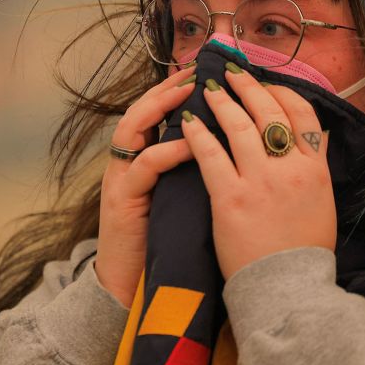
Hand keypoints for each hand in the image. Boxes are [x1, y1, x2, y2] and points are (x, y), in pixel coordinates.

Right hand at [96, 66, 195, 306]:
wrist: (133, 293)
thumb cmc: (169, 247)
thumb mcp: (187, 201)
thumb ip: (202, 172)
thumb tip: (243, 148)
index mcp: (144, 161)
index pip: (158, 113)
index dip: (178, 90)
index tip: (207, 72)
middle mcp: (128, 163)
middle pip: (141, 109)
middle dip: (168, 88)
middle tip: (197, 72)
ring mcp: (121, 180)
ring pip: (132, 128)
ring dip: (160, 107)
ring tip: (190, 95)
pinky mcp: (121, 202)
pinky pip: (144, 166)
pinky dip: (167, 151)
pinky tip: (191, 143)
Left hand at [180, 67, 335, 279]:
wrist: (288, 290)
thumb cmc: (303, 252)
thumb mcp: (322, 203)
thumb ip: (315, 169)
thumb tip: (311, 138)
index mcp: (316, 170)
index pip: (302, 114)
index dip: (282, 93)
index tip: (266, 85)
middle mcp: (291, 169)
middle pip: (269, 112)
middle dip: (249, 87)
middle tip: (232, 73)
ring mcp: (261, 182)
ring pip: (239, 126)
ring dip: (222, 101)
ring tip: (208, 88)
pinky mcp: (231, 198)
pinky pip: (211, 155)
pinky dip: (199, 134)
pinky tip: (189, 122)